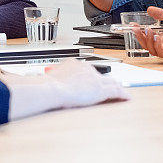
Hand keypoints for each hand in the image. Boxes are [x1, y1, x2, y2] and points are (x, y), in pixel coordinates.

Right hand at [4, 59, 129, 119]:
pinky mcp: (100, 90)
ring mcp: (94, 79)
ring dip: (117, 87)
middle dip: (105, 82)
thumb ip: (45, 82)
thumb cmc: (46, 87)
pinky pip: (116, 91)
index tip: (92, 82)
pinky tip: (127, 97)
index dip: (91, 78)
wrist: (52, 89)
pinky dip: (123, 94)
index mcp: (73, 64)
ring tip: (123, 92)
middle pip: (100, 76)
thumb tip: (35, 86)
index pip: (86, 71)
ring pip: (111, 82)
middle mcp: (86, 69)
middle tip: (111, 87)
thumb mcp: (45, 81)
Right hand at [132, 6, 162, 59]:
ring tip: (147, 31)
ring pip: (152, 49)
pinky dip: (157, 45)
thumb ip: (162, 15)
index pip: (148, 36)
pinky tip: (157, 37)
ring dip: (147, 41)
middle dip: (140, 37)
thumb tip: (149, 9)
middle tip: (136, 29)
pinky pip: (162, 52)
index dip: (139, 31)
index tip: (133, 24)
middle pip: (147, 44)